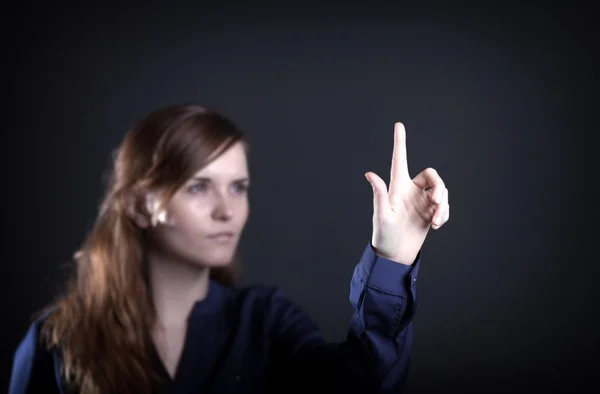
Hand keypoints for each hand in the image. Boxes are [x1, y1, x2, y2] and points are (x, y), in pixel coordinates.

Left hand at [365, 123, 449, 264]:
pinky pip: (444, 205)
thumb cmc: (384, 235)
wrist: (396, 254)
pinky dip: (444, 213)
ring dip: (443, 205)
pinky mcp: (429, 211)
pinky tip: (437, 225)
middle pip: (432, 176)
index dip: (399, 142)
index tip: (398, 125)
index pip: (399, 160)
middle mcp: (410, 191)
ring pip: (441, 191)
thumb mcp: (381, 215)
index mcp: (397, 187)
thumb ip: (379, 194)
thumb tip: (369, 174)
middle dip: (439, 187)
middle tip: (437, 202)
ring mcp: (421, 201)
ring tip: (436, 221)